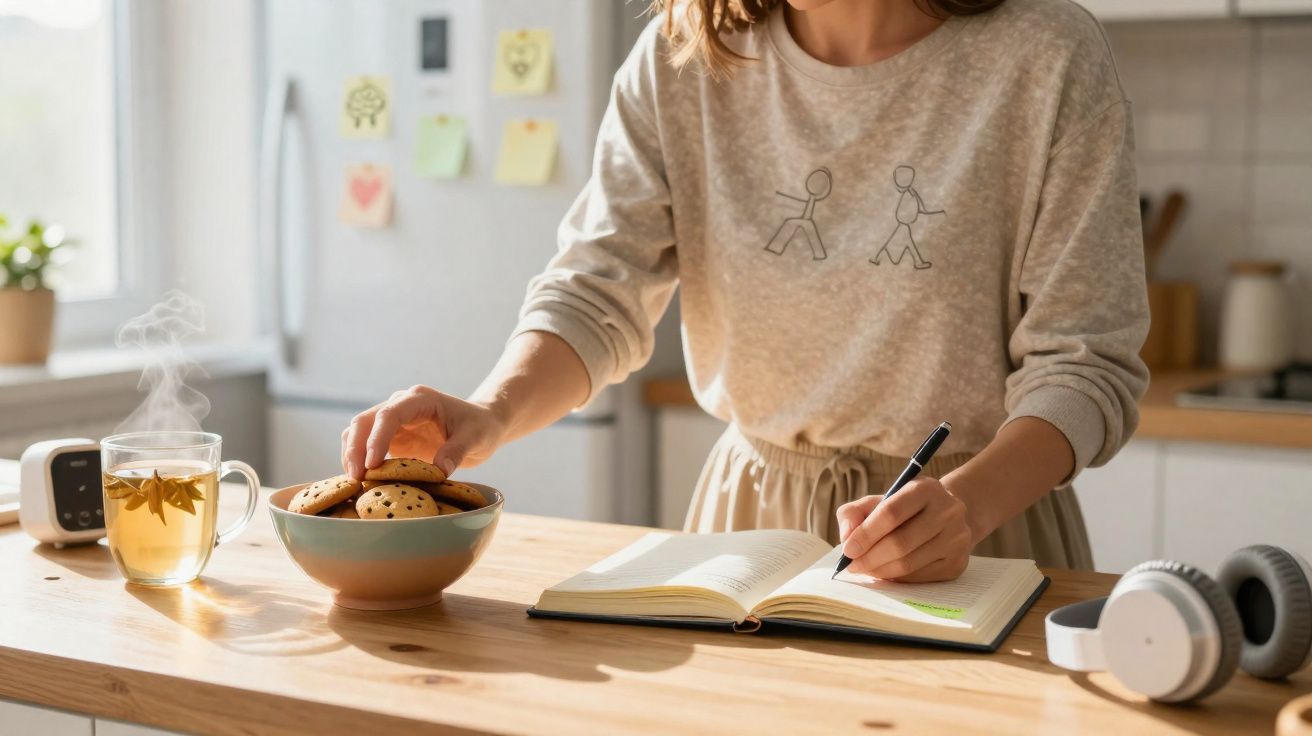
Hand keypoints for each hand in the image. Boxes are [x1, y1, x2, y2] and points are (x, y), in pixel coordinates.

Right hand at [341, 385, 507, 479]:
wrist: (482, 425)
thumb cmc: (481, 427)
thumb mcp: (476, 438)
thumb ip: (457, 451)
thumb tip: (439, 471)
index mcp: (420, 399)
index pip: (389, 414)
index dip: (377, 438)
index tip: (372, 465)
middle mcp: (401, 404)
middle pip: (365, 421)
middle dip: (355, 448)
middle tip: (355, 479)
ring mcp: (393, 421)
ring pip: (359, 432)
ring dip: (351, 455)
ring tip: (354, 483)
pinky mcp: (391, 437)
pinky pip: (365, 446)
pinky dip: (359, 461)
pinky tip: (361, 482)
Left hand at [835, 477, 972, 582]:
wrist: (947, 516)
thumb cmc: (905, 509)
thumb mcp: (879, 500)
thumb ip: (854, 513)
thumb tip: (847, 538)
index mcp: (925, 489)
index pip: (891, 513)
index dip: (866, 534)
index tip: (848, 550)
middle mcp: (947, 511)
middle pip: (900, 543)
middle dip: (870, 558)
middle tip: (853, 565)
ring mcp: (956, 538)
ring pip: (909, 563)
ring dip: (880, 571)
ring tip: (866, 569)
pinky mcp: (958, 562)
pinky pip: (920, 577)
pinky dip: (897, 578)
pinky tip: (886, 572)